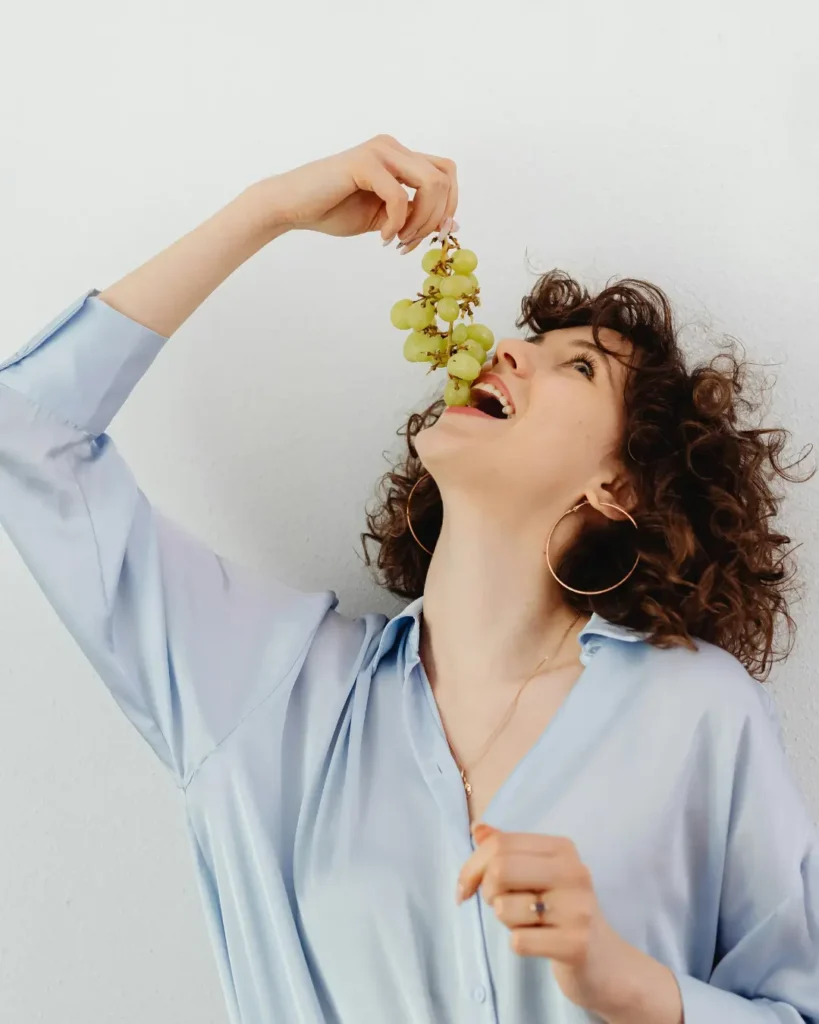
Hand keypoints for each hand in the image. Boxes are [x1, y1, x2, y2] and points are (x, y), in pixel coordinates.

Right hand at [259, 135, 458, 251]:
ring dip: (421, 220)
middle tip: (412, 242)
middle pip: (445, 178)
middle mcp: (393, 147)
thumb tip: (451, 223)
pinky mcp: (364, 163)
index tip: (434, 236)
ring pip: (431, 183)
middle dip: (437, 217)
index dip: (449, 206)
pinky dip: (396, 222)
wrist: (293, 207)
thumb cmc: (334, 210)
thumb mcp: (386, 217)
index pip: (446, 173)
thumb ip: (414, 215)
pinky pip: (399, 195)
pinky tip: (381, 236)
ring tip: (398, 239)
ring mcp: (380, 151)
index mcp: (400, 157)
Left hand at [457, 823, 679, 1021]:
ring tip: (530, 924)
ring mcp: (578, 908)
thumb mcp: (539, 875)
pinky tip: (540, 943)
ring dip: (506, 921)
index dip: (472, 866)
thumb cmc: (564, 913)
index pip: (500, 844)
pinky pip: (518, 941)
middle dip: (488, 892)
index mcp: (562, 848)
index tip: (465, 888)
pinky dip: (519, 944)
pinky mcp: (576, 944)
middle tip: (499, 905)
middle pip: (500, 869)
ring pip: (505, 908)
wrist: (608, 963)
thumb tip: (476, 828)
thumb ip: (508, 852)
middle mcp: (574, 872)